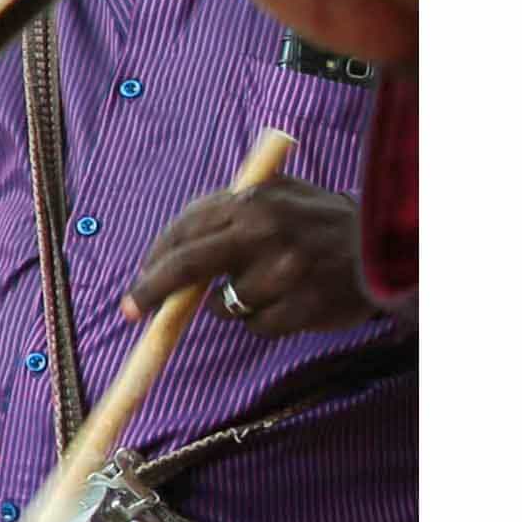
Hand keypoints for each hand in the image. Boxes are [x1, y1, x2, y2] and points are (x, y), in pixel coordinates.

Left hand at [126, 180, 367, 337]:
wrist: (389, 244)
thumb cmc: (320, 221)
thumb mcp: (277, 196)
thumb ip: (225, 215)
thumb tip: (165, 256)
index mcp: (252, 201)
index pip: (184, 230)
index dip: (155, 259)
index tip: (138, 283)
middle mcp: (265, 232)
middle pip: (187, 266)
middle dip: (153, 291)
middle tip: (131, 311)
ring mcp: (286, 270)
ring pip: (226, 304)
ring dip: (235, 304)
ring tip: (271, 286)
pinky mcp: (305, 305)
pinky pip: (258, 326)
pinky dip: (265, 320)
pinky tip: (292, 302)